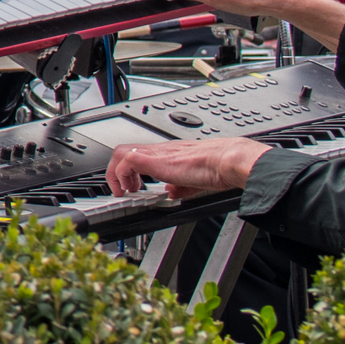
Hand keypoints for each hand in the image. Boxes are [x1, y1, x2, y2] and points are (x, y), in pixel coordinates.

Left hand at [104, 135, 265, 200]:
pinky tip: (129, 189)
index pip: (139, 154)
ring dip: (117, 174)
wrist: (227, 161)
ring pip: (121, 152)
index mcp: (168, 154)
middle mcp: (160, 150)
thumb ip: (180, 186)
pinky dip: (122, 175)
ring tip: (124, 191)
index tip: (131, 186)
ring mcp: (157, 153)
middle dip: (118, 171)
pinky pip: (128, 160)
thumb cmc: (218, 167)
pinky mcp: (156, 160)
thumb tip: (172, 193)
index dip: (129, 171)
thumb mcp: (194, 181)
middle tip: (125, 189)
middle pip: (125, 150)